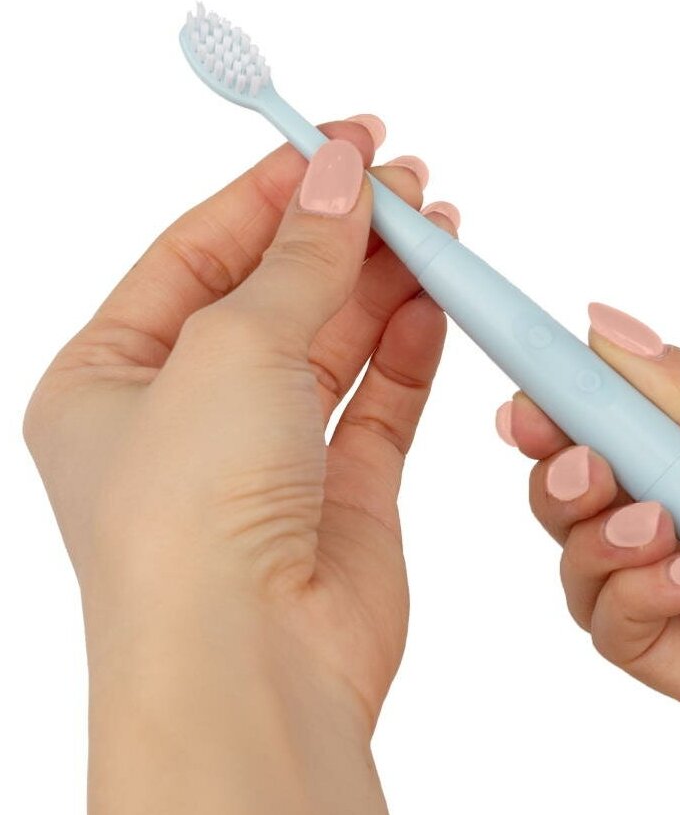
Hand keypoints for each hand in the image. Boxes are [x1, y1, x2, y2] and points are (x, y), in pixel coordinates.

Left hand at [25, 117, 458, 726]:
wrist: (249, 670)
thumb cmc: (189, 525)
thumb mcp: (232, 349)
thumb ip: (301, 261)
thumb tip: (343, 183)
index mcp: (107, 380)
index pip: (195, 255)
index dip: (272, 194)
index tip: (344, 144)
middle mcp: (184, 421)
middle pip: (274, 297)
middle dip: (339, 235)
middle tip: (405, 182)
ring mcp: (268, 465)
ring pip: (336, 349)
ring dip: (384, 287)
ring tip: (436, 226)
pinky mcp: (343, 503)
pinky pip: (381, 409)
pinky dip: (411, 353)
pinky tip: (437, 302)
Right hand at [500, 304, 679, 806]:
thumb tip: (605, 326)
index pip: (642, 423)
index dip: (574, 405)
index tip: (527, 388)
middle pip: (599, 499)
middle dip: (564, 468)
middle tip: (566, 451)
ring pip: (597, 574)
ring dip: (592, 535)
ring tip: (644, 516)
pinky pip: (637, 643)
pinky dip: (636, 599)